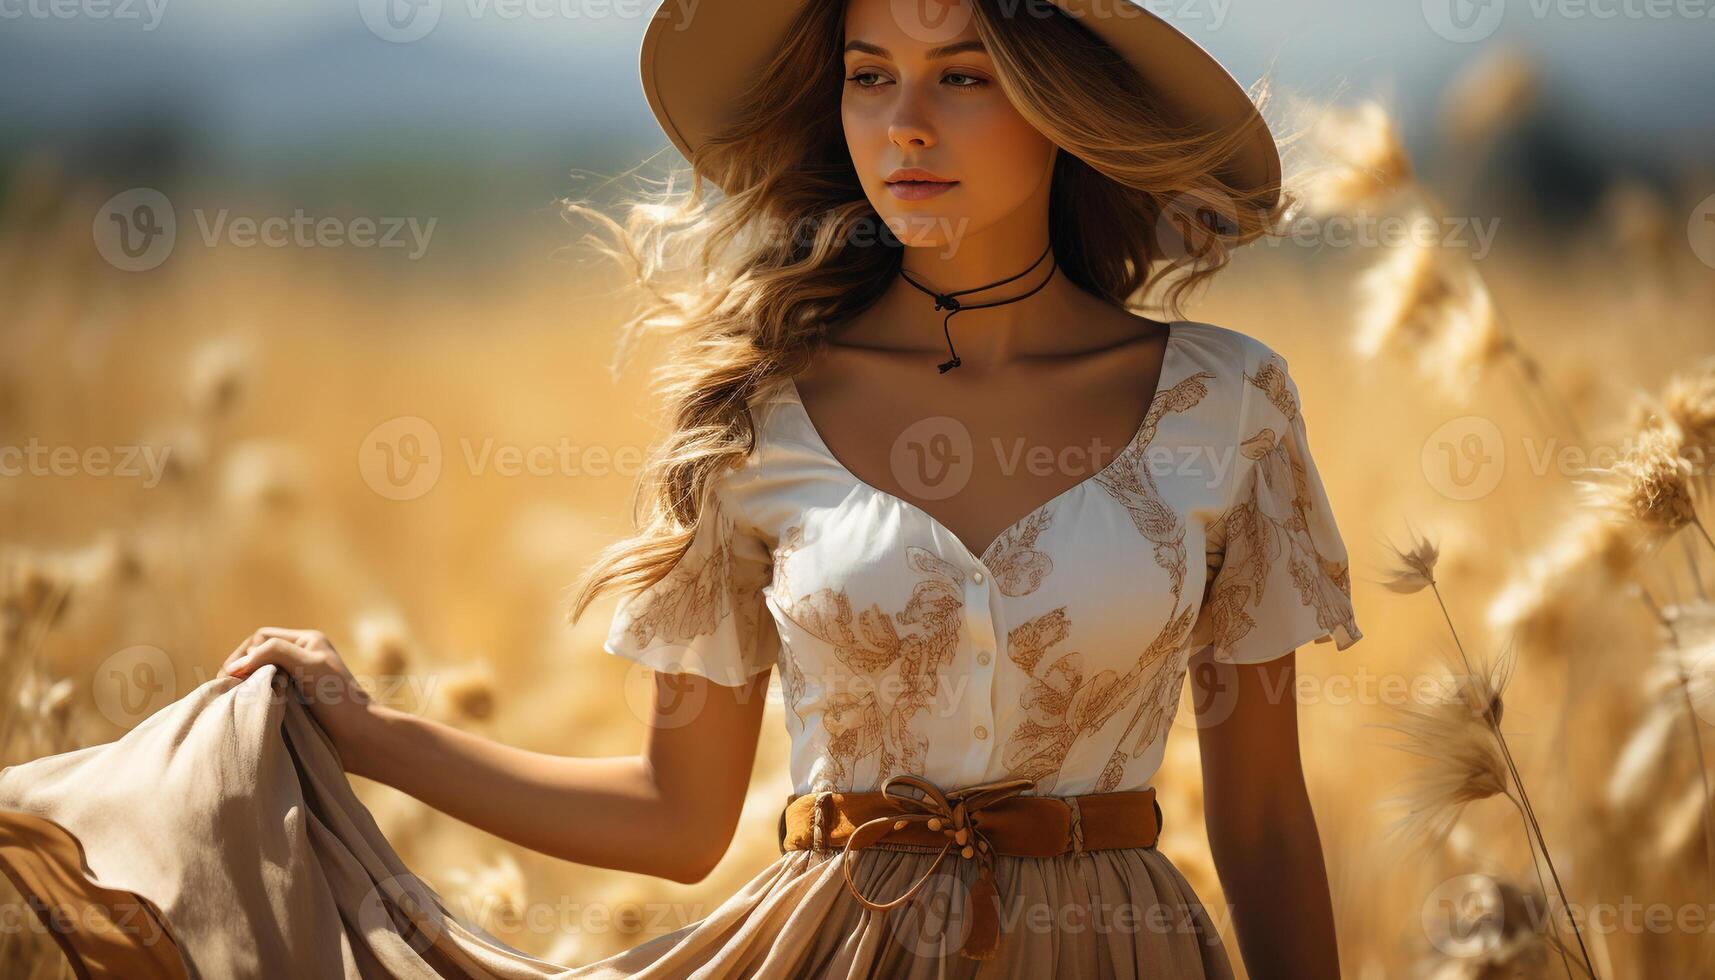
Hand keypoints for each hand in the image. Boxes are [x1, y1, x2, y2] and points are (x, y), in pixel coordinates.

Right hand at [220, 627, 376, 767]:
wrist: (359, 737)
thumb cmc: (339, 699)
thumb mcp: (309, 666)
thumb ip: (274, 653)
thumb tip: (235, 666)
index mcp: (307, 642)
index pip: (262, 638)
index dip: (244, 654)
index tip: (233, 677)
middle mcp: (302, 657)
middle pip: (258, 656)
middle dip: (241, 669)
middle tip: (227, 690)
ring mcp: (298, 680)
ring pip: (260, 676)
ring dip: (246, 686)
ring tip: (235, 700)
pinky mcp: (295, 702)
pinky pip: (266, 694)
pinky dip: (255, 699)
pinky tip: (249, 711)